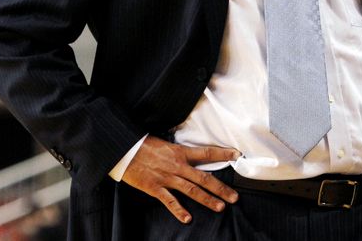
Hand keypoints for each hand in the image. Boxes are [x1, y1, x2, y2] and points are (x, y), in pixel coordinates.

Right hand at [121, 136, 239, 223]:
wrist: (124, 149)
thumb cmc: (144, 144)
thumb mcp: (165, 143)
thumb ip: (179, 151)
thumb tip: (191, 154)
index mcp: (180, 152)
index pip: (207, 152)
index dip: (223, 153)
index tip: (237, 155)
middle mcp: (177, 166)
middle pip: (204, 177)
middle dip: (220, 188)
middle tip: (234, 197)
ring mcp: (167, 178)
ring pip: (191, 190)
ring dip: (206, 199)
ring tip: (220, 207)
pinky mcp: (155, 188)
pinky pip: (169, 201)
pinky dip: (178, 210)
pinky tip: (188, 218)